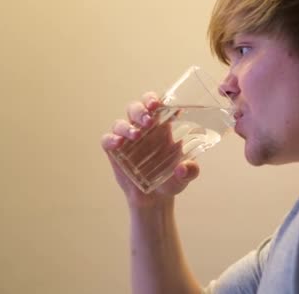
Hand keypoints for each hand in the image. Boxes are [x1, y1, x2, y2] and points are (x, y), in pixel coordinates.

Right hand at [101, 91, 199, 207]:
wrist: (155, 198)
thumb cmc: (172, 179)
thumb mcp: (186, 175)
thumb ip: (190, 170)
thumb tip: (183, 168)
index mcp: (163, 127)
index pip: (157, 105)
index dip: (156, 100)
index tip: (160, 104)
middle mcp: (144, 129)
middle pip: (137, 108)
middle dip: (141, 109)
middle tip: (149, 120)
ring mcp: (128, 138)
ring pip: (121, 122)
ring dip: (127, 126)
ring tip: (136, 135)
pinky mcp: (115, 151)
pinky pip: (108, 139)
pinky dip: (110, 139)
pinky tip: (117, 143)